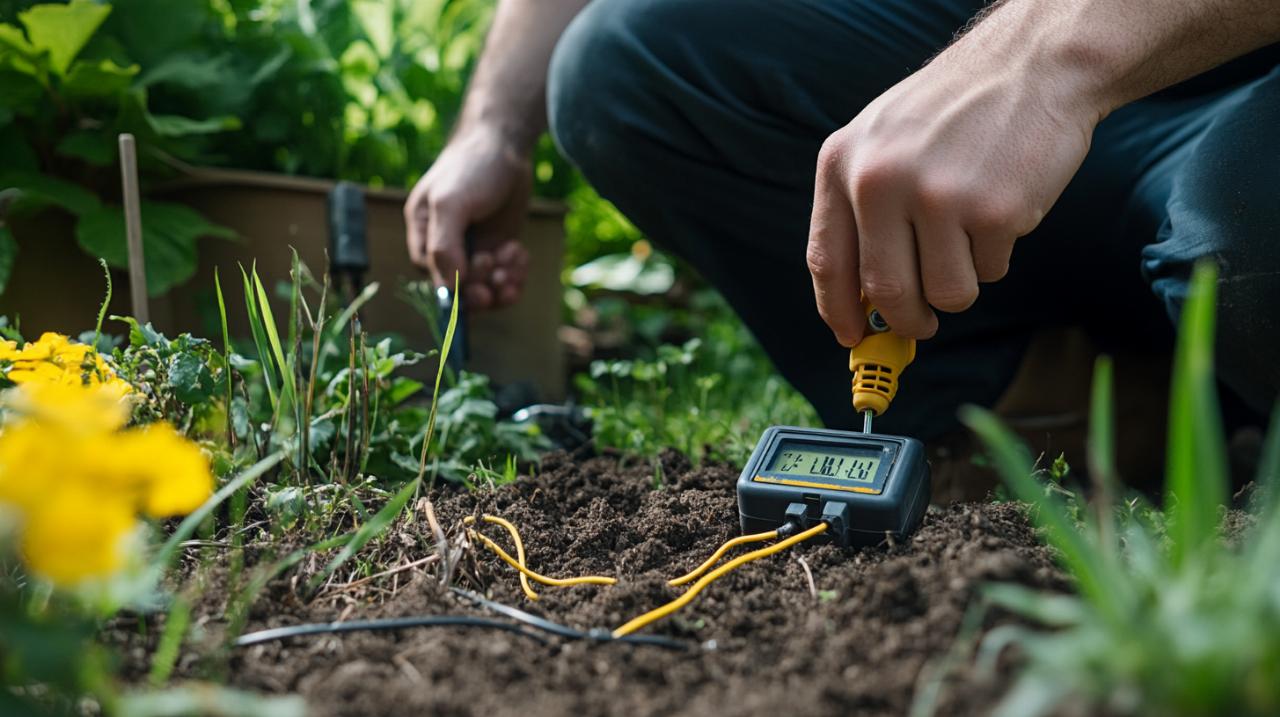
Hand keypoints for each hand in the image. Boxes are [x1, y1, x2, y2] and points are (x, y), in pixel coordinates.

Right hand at [405, 126, 532, 308]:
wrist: (506, 145)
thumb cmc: (471, 168)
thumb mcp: (450, 203)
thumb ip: (443, 245)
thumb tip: (452, 288)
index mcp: (423, 232)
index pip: (432, 276)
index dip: (456, 287)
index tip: (478, 281)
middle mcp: (447, 244)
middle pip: (461, 288)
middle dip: (482, 288)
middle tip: (500, 276)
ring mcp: (474, 247)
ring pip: (486, 287)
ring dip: (502, 282)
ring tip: (515, 258)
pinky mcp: (498, 247)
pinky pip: (504, 277)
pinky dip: (515, 274)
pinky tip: (521, 253)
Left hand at [807, 36, 1100, 345]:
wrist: (1030, 65)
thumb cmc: (952, 113)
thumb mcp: (882, 142)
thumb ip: (862, 211)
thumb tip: (861, 302)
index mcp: (842, 164)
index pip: (827, 261)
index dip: (838, 311)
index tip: (851, 337)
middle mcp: (879, 181)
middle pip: (886, 292)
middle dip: (907, 321)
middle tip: (922, 325)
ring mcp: (936, 196)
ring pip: (945, 293)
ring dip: (960, 287)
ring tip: (970, 239)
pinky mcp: (992, 210)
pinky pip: (991, 271)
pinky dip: (996, 256)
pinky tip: (1001, 208)